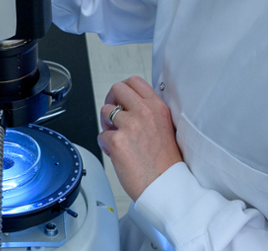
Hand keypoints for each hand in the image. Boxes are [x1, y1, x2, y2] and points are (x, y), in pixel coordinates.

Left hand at [98, 76, 182, 199]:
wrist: (166, 186)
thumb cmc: (166, 163)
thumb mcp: (165, 128)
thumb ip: (149, 114)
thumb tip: (130, 106)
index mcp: (158, 107)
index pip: (134, 81)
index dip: (123, 90)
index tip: (121, 99)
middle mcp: (144, 112)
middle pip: (117, 89)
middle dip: (111, 101)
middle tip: (113, 115)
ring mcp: (130, 125)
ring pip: (105, 111)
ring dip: (107, 124)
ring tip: (117, 138)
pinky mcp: (117, 141)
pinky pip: (101, 136)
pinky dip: (106, 146)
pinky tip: (117, 154)